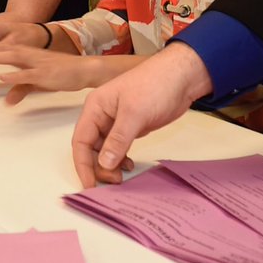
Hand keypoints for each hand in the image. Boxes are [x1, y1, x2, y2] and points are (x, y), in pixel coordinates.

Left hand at [0, 45, 112, 104]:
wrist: (85, 70)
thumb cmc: (61, 74)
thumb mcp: (36, 83)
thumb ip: (20, 89)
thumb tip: (7, 102)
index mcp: (23, 54)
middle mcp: (26, 54)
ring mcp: (35, 63)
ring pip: (10, 57)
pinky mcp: (45, 73)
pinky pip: (27, 74)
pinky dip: (14, 75)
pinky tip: (2, 76)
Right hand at [71, 42, 211, 186]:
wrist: (181, 77)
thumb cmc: (154, 86)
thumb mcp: (134, 114)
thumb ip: (118, 140)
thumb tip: (103, 164)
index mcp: (95, 107)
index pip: (81, 140)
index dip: (83, 164)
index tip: (89, 185)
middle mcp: (101, 115)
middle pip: (90, 147)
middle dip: (97, 167)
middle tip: (114, 181)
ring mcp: (116, 121)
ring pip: (104, 149)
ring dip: (109, 165)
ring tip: (121, 176)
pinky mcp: (131, 126)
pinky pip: (118, 147)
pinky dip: (120, 158)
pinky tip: (129, 165)